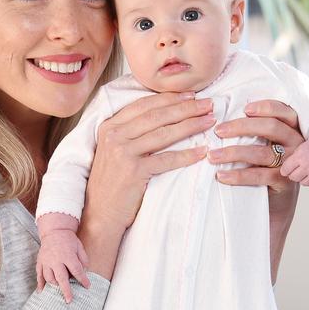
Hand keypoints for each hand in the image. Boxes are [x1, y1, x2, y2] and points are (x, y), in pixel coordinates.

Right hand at [36, 230, 89, 303]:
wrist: (54, 231)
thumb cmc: (69, 240)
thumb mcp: (79, 247)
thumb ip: (83, 260)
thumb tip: (84, 272)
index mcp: (68, 256)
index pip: (77, 271)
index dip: (83, 279)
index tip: (87, 286)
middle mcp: (56, 260)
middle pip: (61, 278)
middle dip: (66, 290)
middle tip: (69, 300)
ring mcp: (47, 261)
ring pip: (49, 278)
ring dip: (55, 285)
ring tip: (59, 288)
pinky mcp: (40, 261)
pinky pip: (39, 274)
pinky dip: (40, 284)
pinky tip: (41, 291)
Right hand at [79, 92, 213, 279]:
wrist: (98, 214)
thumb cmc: (111, 183)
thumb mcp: (113, 151)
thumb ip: (130, 132)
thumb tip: (163, 115)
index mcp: (109, 126)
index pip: (144, 105)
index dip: (170, 98)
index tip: (191, 95)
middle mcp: (114, 136)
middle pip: (157, 116)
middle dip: (186, 108)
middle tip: (208, 104)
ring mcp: (122, 153)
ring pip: (164, 134)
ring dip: (190, 125)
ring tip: (209, 121)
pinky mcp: (133, 172)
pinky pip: (166, 160)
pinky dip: (187, 155)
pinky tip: (202, 152)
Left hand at [206, 99, 303, 284]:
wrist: (273, 205)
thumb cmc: (261, 168)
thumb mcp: (261, 146)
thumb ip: (252, 131)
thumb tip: (219, 114)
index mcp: (292, 129)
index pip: (283, 111)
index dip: (265, 107)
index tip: (244, 108)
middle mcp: (296, 144)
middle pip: (272, 128)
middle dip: (242, 127)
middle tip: (218, 131)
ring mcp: (293, 164)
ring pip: (262, 152)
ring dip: (233, 152)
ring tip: (212, 156)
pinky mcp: (286, 183)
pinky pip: (260, 176)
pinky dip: (238, 175)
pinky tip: (221, 176)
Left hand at [281, 129, 308, 188]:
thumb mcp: (298, 149)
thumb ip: (288, 160)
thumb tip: (277, 172)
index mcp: (299, 157)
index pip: (285, 171)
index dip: (286, 169)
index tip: (289, 167)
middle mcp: (308, 165)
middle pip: (293, 178)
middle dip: (295, 174)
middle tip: (300, 168)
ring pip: (304, 183)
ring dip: (305, 178)